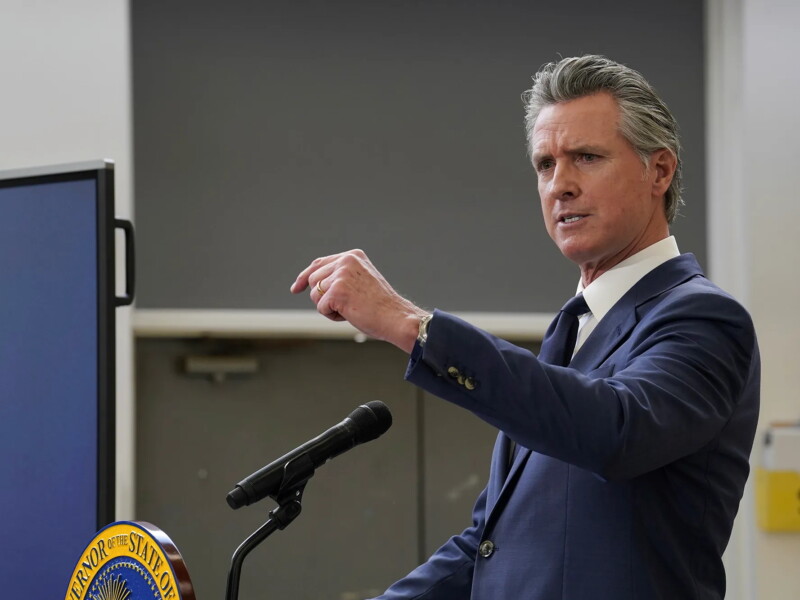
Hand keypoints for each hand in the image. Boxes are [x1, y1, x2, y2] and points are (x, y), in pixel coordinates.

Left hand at [290, 249, 426, 352]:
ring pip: (316, 295)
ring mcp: (341, 275)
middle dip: (323, 298)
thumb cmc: (380, 305)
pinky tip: (350, 314)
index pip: (319, 263)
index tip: (296, 288)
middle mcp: (346, 261)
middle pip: (314, 280)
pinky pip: (321, 307)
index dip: (304, 277)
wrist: (395, 317)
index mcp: (352, 256)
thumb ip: (340, 276)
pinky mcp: (337, 290)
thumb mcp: (360, 281)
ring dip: (329, 307)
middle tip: (347, 306)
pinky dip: (332, 316)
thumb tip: (313, 283)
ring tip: (351, 309)